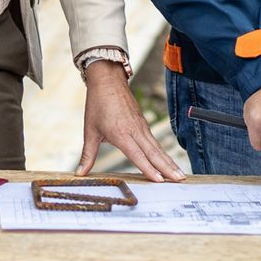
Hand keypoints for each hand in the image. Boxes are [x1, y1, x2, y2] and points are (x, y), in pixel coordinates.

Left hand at [77, 64, 184, 180]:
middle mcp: (135, 131)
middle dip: (167, 168)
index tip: (159, 180)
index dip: (148, 169)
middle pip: (154, 153)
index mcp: (121, 134)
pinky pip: (155, 142)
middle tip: (179, 180)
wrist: (108, 80)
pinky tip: (169, 162)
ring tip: (180, 175)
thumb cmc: (97, 104)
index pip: (137, 155)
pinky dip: (164, 153)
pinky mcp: (143, 124)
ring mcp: (141, 127)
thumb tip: (80, 173)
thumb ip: (87, 155)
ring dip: (169, 162)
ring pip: (157, 148)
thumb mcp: (90, 131)